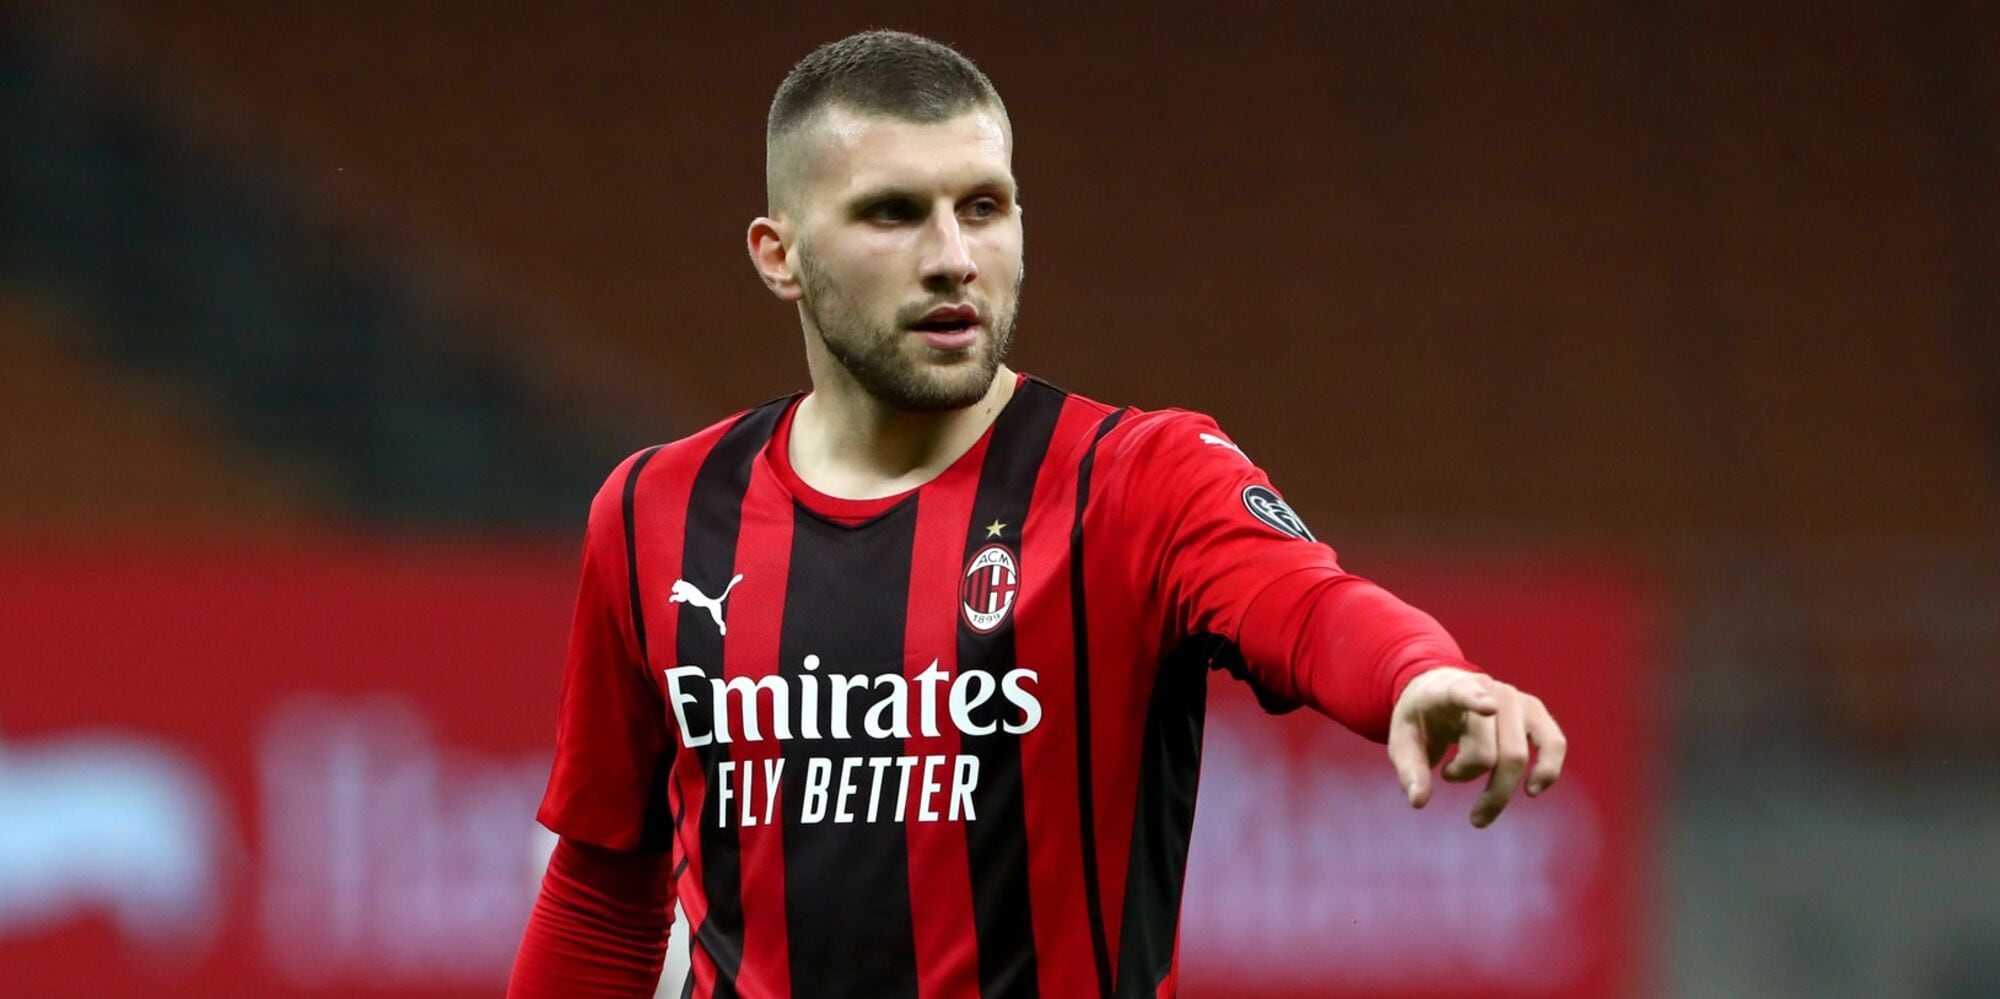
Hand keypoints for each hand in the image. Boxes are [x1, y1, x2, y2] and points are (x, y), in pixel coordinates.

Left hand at [1386, 667, 1566, 827]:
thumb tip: (1419, 801)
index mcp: (1448, 689)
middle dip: (1471, 783)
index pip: (1462, 692)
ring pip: (1518, 754)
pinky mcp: (1535, 712)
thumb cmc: (1422, 719)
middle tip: (1458, 802)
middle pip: (1488, 751)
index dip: (1475, 699)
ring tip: (1480, 815)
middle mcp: (1487, 688)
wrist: (1441, 689)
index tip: (1488, 707)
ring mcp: (1515, 699)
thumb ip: (1409, 769)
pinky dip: (1548, 769)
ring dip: (1500, 790)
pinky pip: (1554, 742)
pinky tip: (1532, 790)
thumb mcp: (1402, 740)